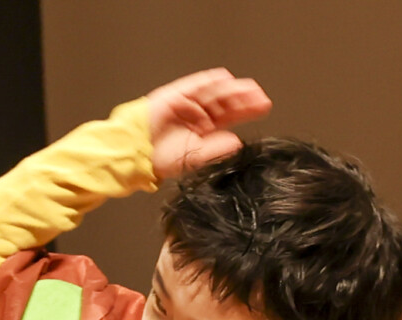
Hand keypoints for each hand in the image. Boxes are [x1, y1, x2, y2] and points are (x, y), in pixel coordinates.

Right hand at [147, 69, 270, 179]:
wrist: (138, 154)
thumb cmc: (162, 159)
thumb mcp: (197, 156)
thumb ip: (217, 148)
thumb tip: (238, 141)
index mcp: (204, 129)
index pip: (230, 116)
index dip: (247, 110)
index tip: (263, 107)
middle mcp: (197, 114)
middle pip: (225, 103)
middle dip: (243, 99)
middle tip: (261, 97)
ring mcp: (186, 104)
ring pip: (213, 93)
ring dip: (231, 90)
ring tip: (249, 88)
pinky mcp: (173, 96)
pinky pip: (193, 86)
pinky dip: (208, 81)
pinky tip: (224, 78)